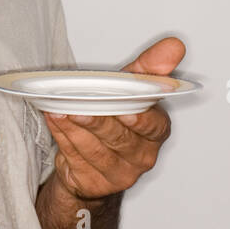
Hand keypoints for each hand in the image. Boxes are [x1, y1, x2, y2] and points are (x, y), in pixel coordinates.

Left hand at [43, 37, 184, 200]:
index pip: (153, 127)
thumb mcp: (134, 88)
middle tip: (80, 107)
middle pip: (119, 138)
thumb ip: (152, 67)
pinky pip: (76, 158)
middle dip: (99, 122)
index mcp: (156, 131)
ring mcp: (118, 173)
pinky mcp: (94, 182)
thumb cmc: (118, 118)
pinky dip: (63, 137)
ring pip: (94, 149)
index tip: (126, 111)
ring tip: (60, 110)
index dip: (140, 120)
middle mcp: (141, 156)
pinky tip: (55, 120)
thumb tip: (174, 46)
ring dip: (75, 128)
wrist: (98, 158)